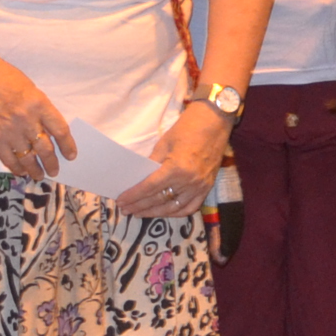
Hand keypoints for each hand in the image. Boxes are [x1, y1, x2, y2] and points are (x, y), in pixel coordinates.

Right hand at [0, 55, 72, 180]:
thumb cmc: (6, 78)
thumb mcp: (32, 90)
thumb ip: (40, 111)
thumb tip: (48, 133)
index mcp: (39, 104)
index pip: (60, 130)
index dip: (68, 146)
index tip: (71, 155)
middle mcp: (26, 120)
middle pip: (45, 149)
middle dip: (52, 163)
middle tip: (54, 171)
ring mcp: (9, 132)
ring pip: (27, 158)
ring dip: (35, 170)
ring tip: (39, 175)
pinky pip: (8, 159)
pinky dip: (16, 168)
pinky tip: (21, 171)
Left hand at [116, 98, 228, 219]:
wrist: (215, 122)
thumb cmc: (187, 128)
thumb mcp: (164, 144)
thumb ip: (152, 164)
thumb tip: (139, 179)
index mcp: (176, 168)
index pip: (149, 188)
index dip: (133, 196)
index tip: (121, 201)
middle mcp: (189, 182)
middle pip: (159, 200)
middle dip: (140, 206)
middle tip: (125, 209)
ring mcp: (200, 187)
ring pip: (173, 208)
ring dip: (154, 212)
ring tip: (139, 213)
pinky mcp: (207, 188)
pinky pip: (190, 207)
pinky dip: (175, 213)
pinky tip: (163, 212)